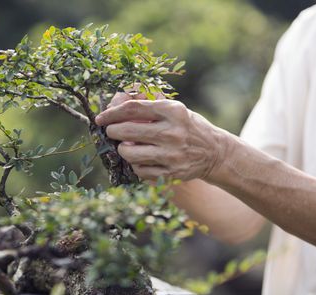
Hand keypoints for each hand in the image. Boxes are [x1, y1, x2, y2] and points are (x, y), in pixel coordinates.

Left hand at [95, 98, 228, 180]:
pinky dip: (135, 164)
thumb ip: (148, 104)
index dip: (111, 113)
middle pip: (126, 131)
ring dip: (123, 149)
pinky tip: (141, 159)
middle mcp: (173, 132)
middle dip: (113, 131)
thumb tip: (116, 100)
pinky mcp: (171, 173)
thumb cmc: (189, 127)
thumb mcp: (175, 109)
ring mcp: (172, 155)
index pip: (133, 108)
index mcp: (173, 111)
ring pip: (129, 153)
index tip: (101, 118)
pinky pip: (139, 170)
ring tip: (128, 146)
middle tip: (112, 132)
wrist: (215, 152)